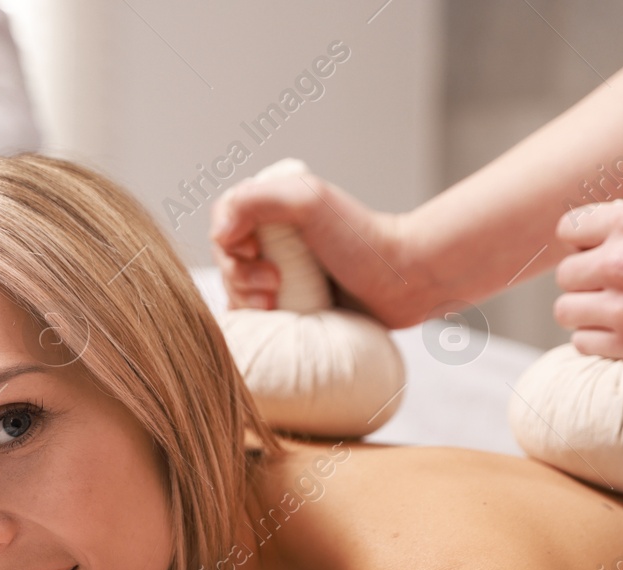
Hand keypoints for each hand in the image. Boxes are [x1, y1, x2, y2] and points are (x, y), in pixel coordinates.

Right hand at [211, 169, 427, 325]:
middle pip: (227, 258)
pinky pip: (252, 311)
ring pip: (235, 287)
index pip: (224, 222)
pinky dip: (254, 316)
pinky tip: (276, 315)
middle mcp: (275, 235)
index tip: (256, 254)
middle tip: (274, 284)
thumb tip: (220, 233)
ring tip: (278, 301)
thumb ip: (256, 201)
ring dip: (246, 298)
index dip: (229, 243)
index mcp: (274, 206)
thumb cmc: (361, 239)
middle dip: (241, 276)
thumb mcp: (308, 201)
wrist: (402, 280)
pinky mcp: (291, 299)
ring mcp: (282, 268)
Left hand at [554, 200, 622, 364]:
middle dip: (587, 278)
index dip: (586, 240)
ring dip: (587, 310)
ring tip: (621, 306)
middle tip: (619, 282)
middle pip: (565, 274)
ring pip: (566, 310)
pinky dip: (600, 338)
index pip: (568, 229)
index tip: (608, 248)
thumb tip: (582, 231)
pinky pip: (582, 341)